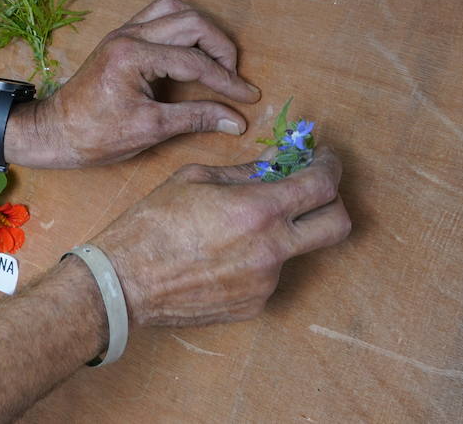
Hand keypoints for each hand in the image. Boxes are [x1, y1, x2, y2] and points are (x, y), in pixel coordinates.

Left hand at [11, 0, 259, 167]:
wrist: (54, 131)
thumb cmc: (94, 135)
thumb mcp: (150, 129)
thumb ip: (196, 118)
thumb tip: (236, 120)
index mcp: (133, 56)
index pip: (194, 60)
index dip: (227, 80)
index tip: (248, 98)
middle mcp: (128, 35)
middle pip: (190, 22)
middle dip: (220, 48)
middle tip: (234, 77)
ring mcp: (123, 32)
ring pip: (174, 10)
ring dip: (201, 30)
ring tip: (217, 60)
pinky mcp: (121, 38)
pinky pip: (159, 17)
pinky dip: (182, 28)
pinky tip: (192, 51)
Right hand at [92, 146, 349, 326]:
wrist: (125, 281)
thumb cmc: (153, 224)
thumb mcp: (195, 179)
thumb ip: (245, 172)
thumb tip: (276, 163)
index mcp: (258, 210)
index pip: (321, 185)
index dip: (330, 166)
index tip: (324, 159)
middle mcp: (272, 249)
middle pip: (337, 225)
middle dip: (334, 202)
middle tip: (314, 189)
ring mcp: (267, 282)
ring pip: (297, 249)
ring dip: (283, 231)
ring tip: (238, 225)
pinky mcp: (254, 304)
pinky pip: (270, 274)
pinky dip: (258, 258)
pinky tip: (223, 253)